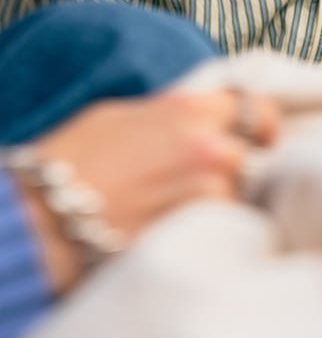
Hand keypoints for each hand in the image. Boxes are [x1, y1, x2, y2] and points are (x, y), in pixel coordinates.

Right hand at [21, 88, 278, 293]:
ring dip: (216, 201)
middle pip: (249, 156)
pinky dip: (203, 227)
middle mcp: (206, 146)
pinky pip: (217, 226)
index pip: (254, 107)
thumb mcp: (121, 114)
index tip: (261, 138)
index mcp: (188, 110)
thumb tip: (193, 120)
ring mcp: (203, 191)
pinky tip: (173, 225)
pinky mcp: (195, 230)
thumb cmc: (72, 160)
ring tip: (176, 206)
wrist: (45, 215)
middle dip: (234, 167)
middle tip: (204, 179)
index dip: (261, 124)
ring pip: (234, 195)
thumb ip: (169, 114)